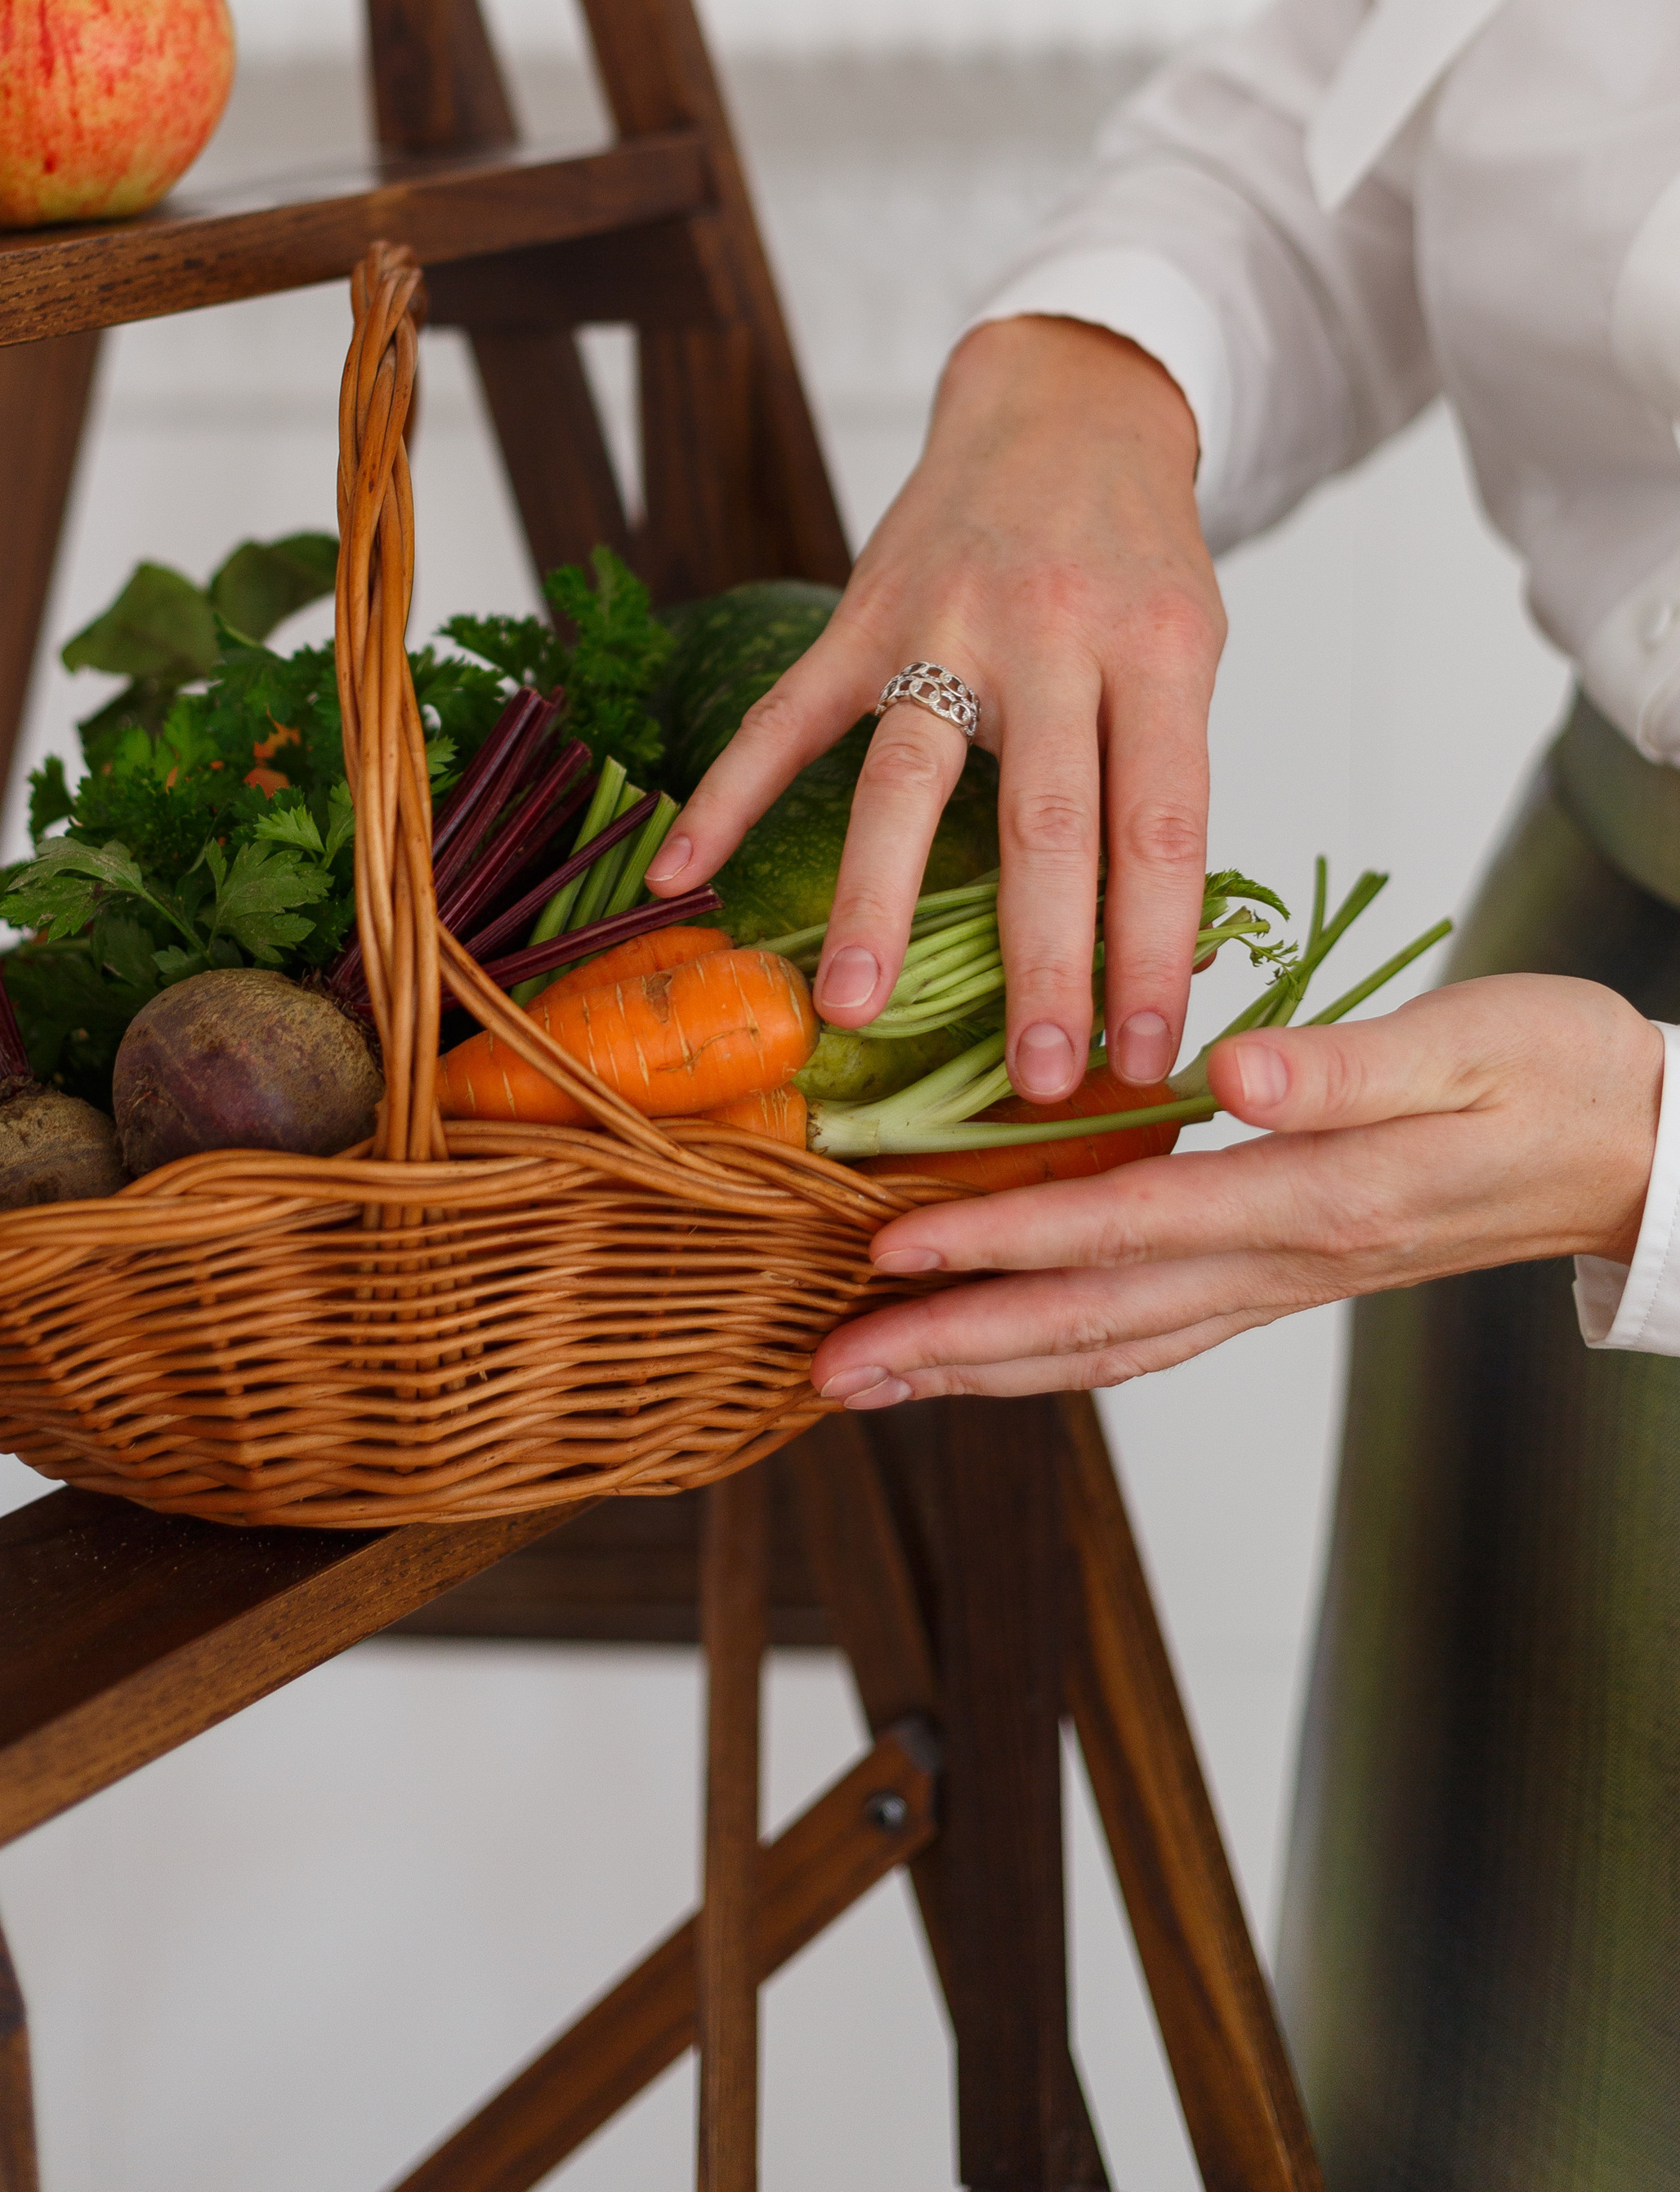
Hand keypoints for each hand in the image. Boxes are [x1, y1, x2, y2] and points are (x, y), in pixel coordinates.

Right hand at [645, 314, 1222, 1098]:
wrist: (1070, 403)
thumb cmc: (1136, 554)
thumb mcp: (1186, 648)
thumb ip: (1158, 772)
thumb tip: (1141, 951)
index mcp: (1159, 651)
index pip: (1164, 828)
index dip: (1157, 952)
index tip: (1154, 1059)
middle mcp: (1053, 635)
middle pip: (1049, 822)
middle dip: (1044, 963)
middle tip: (1041, 1079)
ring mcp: (947, 621)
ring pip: (908, 777)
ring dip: (880, 902)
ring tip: (855, 1008)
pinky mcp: (862, 611)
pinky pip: (787, 716)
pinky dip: (727, 795)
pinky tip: (680, 873)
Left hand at [810, 975, 1664, 1404]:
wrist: (1641, 1150)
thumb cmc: (1556, 1072)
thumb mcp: (1465, 1045)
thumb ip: (1344, 1066)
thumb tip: (1230, 1072)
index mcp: (1312, 1194)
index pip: (1120, 1227)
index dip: (998, 1243)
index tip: (886, 1248)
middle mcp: (1282, 1258)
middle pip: (1088, 1320)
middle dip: (950, 1346)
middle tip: (826, 1369)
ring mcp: (1280, 1279)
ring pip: (1107, 1344)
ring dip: (984, 1366)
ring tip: (873, 1378)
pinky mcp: (1284, 1269)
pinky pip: (1150, 1330)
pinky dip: (1059, 1349)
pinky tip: (997, 1353)